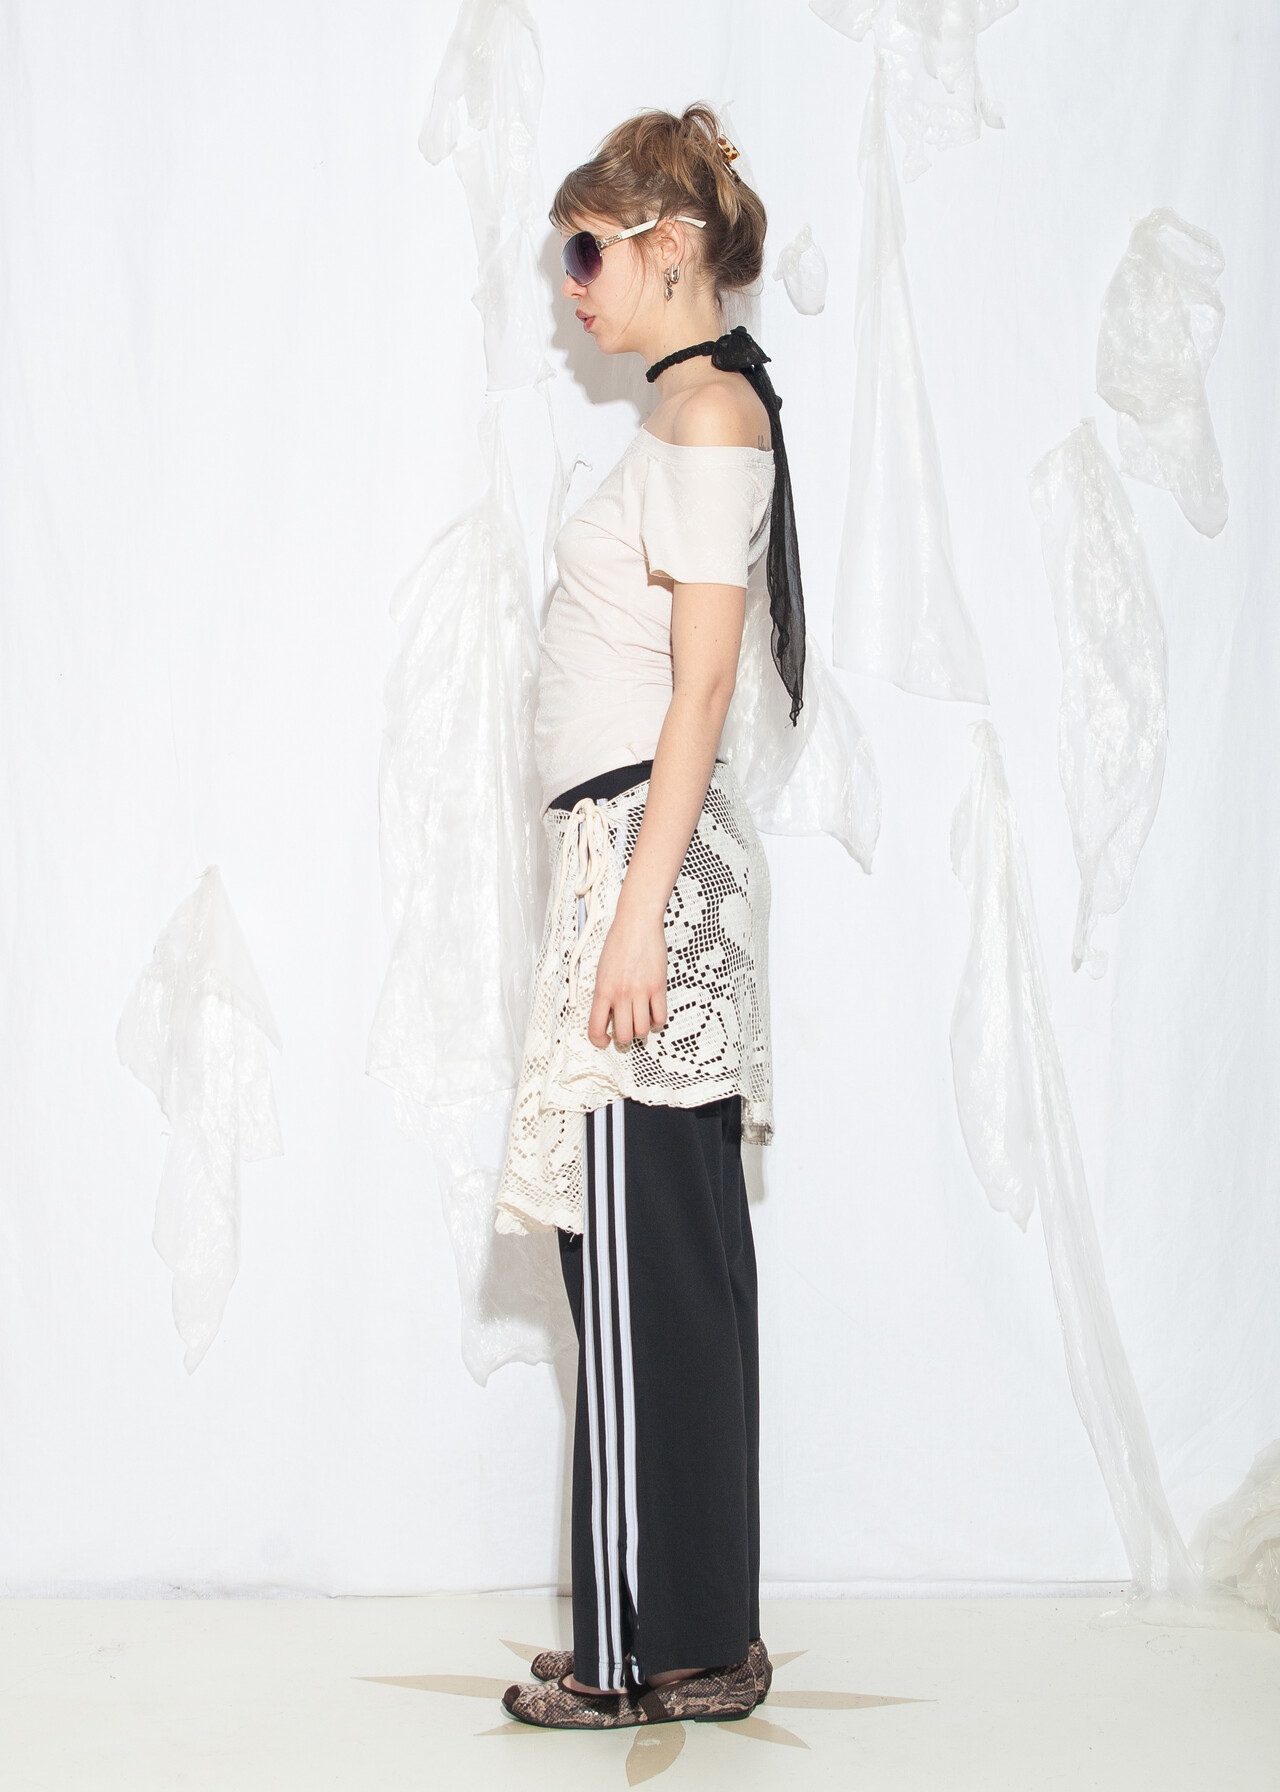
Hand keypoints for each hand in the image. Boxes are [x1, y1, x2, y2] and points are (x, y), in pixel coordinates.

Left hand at [588, 904, 667, 1049]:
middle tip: (626, 1031)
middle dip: (624, 1037)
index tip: (605, 1040)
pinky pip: (660, 1017)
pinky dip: (658, 1021)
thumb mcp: (601, 970)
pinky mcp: (658, 987)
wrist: (637, 923)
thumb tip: (607, 1016)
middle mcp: (620, 994)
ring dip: (641, 1030)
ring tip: (640, 1021)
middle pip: (623, 1035)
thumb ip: (604, 993)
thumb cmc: (618, 943)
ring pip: (642, 1030)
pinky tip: (653, 1013)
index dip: (600, 1041)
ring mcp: (640, 991)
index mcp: (602, 990)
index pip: (596, 1029)